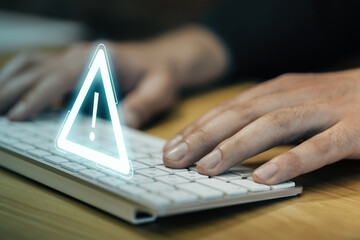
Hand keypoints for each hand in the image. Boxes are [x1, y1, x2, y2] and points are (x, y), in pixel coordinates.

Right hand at [0, 26, 227, 126]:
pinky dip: (20, 81)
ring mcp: (73, 59)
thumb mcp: (160, 90)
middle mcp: (81, 55)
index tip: (19, 115)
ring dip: (8, 81)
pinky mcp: (71, 68)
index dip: (39, 95)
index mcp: (99, 58)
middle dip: (11, 90)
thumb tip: (122, 122)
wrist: (161, 61)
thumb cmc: (159, 75)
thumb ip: (143, 104)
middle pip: (37, 68)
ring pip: (31, 64)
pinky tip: (10, 96)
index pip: (62, 75)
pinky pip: (38, 70)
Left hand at [163, 69, 359, 183]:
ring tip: (207, 168)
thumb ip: (264, 116)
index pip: (229, 107)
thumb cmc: (338, 101)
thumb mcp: (295, 101)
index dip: (198, 127)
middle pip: (241, 114)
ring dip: (236, 147)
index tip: (173, 147)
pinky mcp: (355, 129)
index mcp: (279, 89)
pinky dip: (292, 161)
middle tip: (175, 158)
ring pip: (273, 126)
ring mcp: (326, 110)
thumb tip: (224, 139)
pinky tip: (266, 177)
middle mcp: (296, 95)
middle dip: (204, 136)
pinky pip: (320, 146)